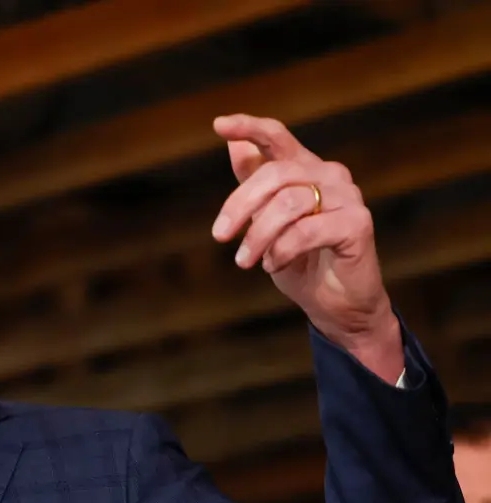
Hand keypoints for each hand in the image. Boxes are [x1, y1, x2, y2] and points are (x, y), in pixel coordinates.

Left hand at [210, 114, 403, 383]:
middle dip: (239, 205)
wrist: (335, 304)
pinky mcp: (358, 223)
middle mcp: (329, 175)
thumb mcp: (266, 223)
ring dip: (258, 235)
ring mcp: (348, 196)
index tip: (219, 125)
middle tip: (220, 236)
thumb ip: (254, 185)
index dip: (249, 127)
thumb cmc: (298, 261)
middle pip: (275, 173)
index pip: (277, 137)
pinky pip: (306, 230)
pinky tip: (273, 266)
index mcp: (305, 169)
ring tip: (245, 261)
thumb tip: (234, 146)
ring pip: (288, 203)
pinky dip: (281, 251)